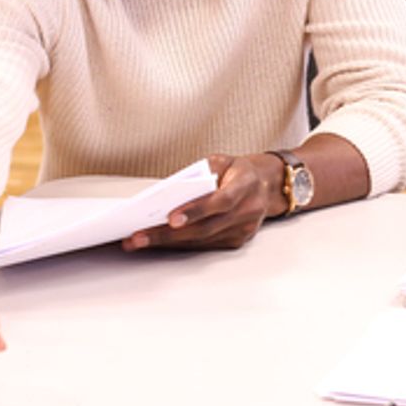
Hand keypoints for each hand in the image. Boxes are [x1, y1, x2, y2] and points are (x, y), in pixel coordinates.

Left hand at [122, 152, 284, 250]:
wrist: (267, 185)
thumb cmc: (238, 171)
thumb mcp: (222, 161)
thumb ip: (200, 174)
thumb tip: (168, 193)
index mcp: (246, 185)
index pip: (221, 201)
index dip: (196, 211)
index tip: (170, 219)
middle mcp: (248, 210)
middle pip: (205, 228)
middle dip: (168, 234)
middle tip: (138, 237)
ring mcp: (243, 229)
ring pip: (202, 240)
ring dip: (168, 242)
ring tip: (139, 241)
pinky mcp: (237, 241)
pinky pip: (205, 245)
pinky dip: (180, 244)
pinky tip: (158, 242)